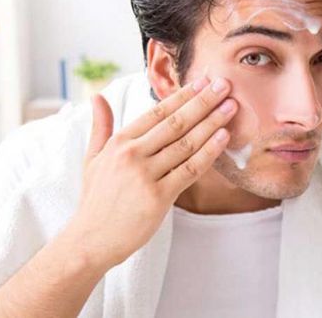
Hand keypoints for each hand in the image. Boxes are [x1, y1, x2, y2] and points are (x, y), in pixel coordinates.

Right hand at [66, 75, 236, 268]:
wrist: (90, 240)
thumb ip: (101, 126)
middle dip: (203, 102)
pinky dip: (209, 152)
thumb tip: (97, 96)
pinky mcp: (158, 197)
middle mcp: (132, 155)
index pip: (157, 112)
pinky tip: (223, 137)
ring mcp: (145, 176)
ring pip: (186, 143)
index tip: (203, 81)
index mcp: (119, 142)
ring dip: (212, 123)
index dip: (183, 96)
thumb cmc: (96, 199)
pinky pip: (190, 169)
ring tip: (231, 107)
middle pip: (175, 123)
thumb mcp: (92, 158)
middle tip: (224, 85)